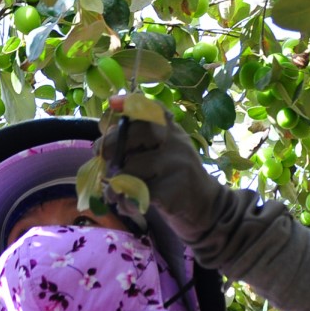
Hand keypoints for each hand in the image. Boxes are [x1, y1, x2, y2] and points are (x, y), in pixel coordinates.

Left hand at [95, 96, 225, 241]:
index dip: (130, 103)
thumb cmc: (173, 178)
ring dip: (114, 186)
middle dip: (109, 146)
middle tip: (102, 160)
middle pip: (134, 133)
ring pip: (131, 168)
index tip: (113, 104)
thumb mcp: (161, 154)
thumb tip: (103, 138)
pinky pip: (137, 193)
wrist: (207, 207)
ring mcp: (176, 164)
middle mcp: (175, 141)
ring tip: (114, 195)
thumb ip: (136, 144)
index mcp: (170, 130)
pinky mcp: (173, 190)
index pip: (151, 109)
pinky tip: (128, 206)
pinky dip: (126, 202)